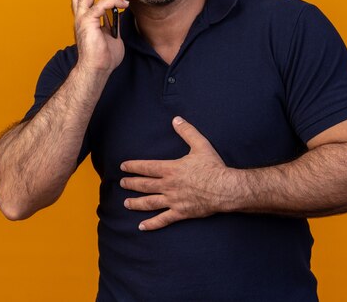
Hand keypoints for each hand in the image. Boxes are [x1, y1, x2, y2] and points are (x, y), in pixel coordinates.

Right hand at [72, 0, 128, 73]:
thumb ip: (113, 21)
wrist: (98, 70)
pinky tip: (123, 4)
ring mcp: (82, 19)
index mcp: (84, 18)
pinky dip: (112, 1)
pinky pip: (99, 5)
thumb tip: (120, 11)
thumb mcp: (112, 34)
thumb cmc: (104, 57)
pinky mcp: (88, 23)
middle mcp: (80, 17)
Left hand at [120, 116, 234, 230]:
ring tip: (126, 203)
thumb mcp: (200, 145)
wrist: (224, 188)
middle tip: (122, 184)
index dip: (133, 167)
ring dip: (136, 203)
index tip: (123, 167)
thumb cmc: (213, 167)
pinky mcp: (180, 213)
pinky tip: (141, 227)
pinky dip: (151, 224)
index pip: (146, 167)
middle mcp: (168, 185)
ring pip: (149, 203)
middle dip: (131, 184)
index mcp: (171, 169)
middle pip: (144, 185)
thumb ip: (187, 131)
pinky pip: (163, 219)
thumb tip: (176, 119)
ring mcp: (173, 200)